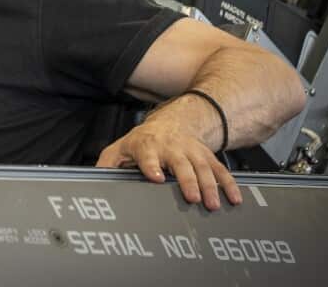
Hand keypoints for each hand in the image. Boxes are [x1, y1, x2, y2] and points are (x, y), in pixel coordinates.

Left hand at [95, 120, 241, 210]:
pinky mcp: (206, 156)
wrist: (173, 122)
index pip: (148, 156)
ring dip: (209, 186)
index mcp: (147, 146)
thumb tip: (93, 179)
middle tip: (191, 198)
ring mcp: (191, 151)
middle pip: (180, 164)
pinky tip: (234, 199)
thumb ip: (107, 164)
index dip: (152, 166)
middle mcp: (171, 147)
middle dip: (187, 181)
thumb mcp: (121, 148)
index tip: (156, 177)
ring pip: (202, 168)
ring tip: (212, 204)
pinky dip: (228, 184)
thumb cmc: (143, 141)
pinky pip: (220, 170)